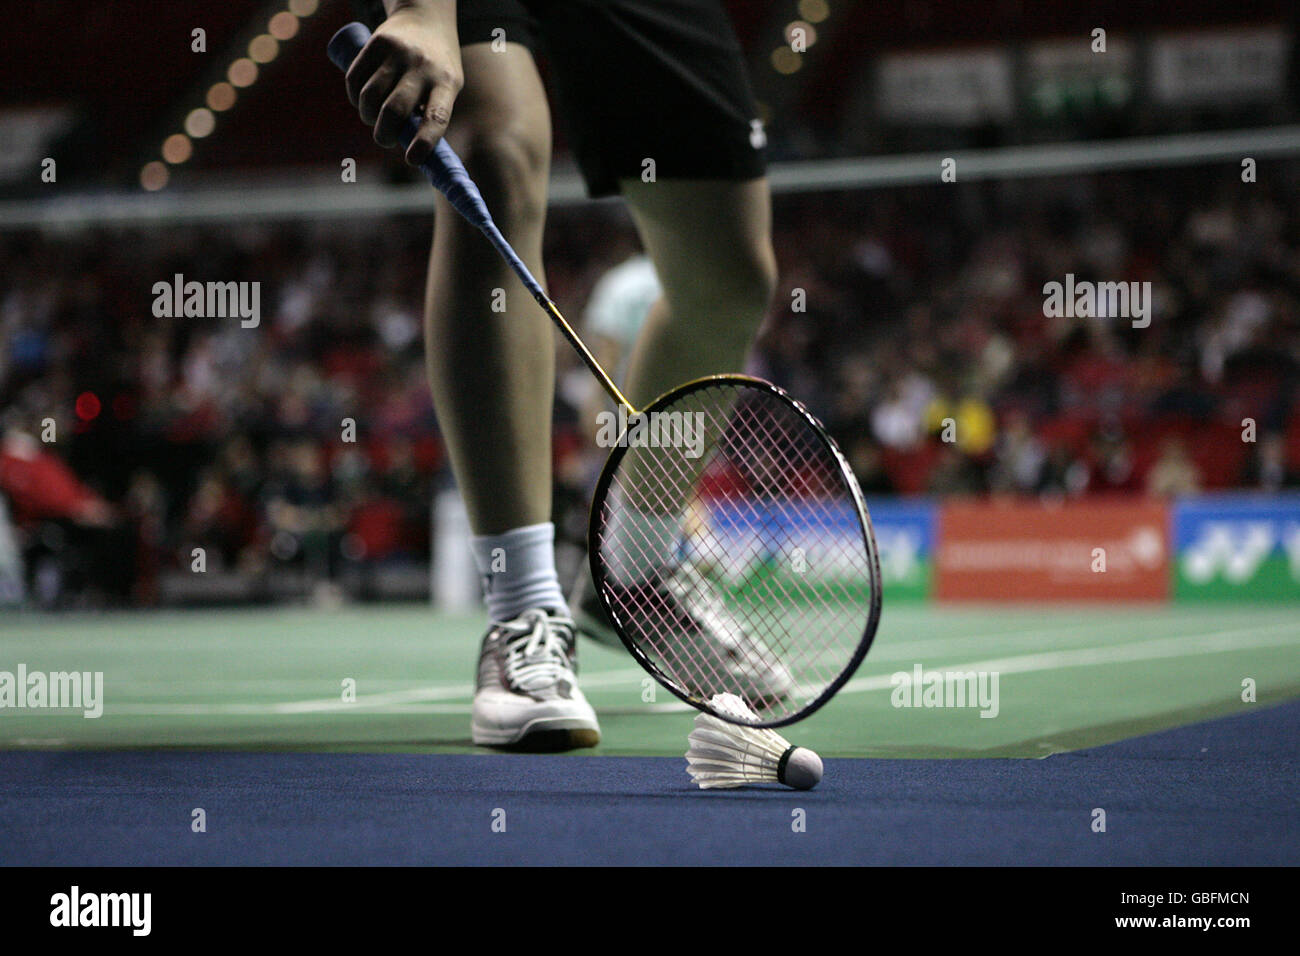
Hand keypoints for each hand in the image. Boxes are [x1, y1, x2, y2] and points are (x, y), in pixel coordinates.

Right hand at [345, 2, 462, 165]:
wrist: (426, 19)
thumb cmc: (437, 69)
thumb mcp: (446, 89)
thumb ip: (429, 117)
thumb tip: (411, 153)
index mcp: (446, 83)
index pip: (436, 118)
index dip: (423, 142)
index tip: (412, 160)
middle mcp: (423, 67)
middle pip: (394, 110)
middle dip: (384, 134)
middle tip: (385, 139)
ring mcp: (399, 53)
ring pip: (370, 97)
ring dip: (367, 117)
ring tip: (374, 118)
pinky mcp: (377, 42)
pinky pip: (355, 79)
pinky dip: (354, 97)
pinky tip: (361, 100)